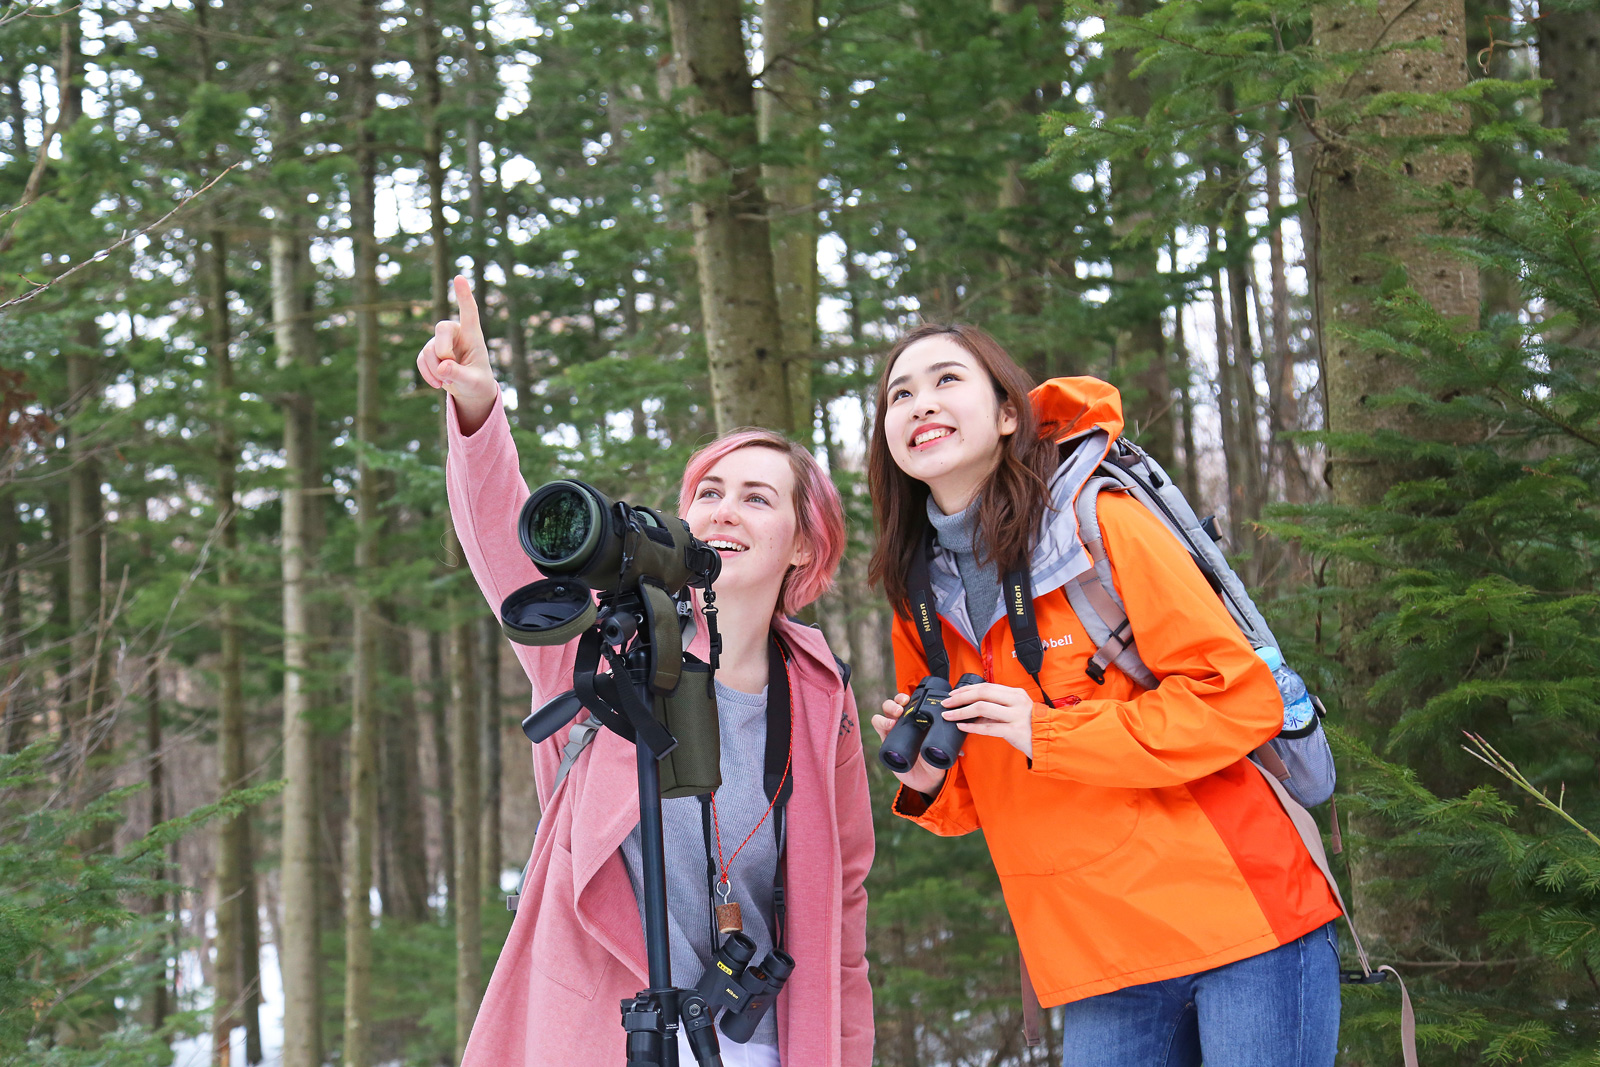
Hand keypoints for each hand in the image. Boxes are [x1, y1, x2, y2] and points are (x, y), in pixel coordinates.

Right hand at [415, 275, 498, 434]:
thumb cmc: (477, 382)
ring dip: (435, 369)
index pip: (469, 312)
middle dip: (442, 351)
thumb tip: (442, 367)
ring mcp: (440, 342)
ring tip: (448, 382)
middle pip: (441, 328)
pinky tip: (438, 384)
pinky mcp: (429, 352)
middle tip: (449, 372)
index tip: (459, 277)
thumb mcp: (473, 382)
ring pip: (429, 349)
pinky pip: (421, 360)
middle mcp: (456, 334)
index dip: (464, 295)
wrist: (469, 391)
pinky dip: (428, 374)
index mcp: (472, 335)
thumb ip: (460, 374)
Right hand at [870, 693, 947, 796]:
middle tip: (904, 704)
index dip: (911, 697)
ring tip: (897, 714)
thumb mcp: (944, 748)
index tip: (914, 698)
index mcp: (919, 720)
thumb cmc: (937, 760)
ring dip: (889, 707)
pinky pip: (878, 725)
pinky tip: (890, 725)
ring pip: (885, 711)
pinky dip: (881, 721)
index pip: (911, 702)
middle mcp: (905, 723)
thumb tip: (961, 733)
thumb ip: (951, 741)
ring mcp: (894, 730)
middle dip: (898, 700)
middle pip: (895, 703)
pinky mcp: (886, 740)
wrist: (927, 780)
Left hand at [940, 681, 1036, 760]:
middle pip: (982, 693)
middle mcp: (1016, 700)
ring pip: (982, 708)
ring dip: (962, 711)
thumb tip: (972, 710)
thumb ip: (997, 707)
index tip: (953, 694)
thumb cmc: (1032, 726)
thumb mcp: (1016, 710)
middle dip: (960, 697)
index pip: (986, 686)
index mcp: (1015, 693)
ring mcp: (1016, 715)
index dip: (966, 689)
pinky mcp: (1014, 731)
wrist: (1051, 740)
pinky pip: (988, 727)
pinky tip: (961, 726)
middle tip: (947, 703)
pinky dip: (972, 726)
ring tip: (949, 715)